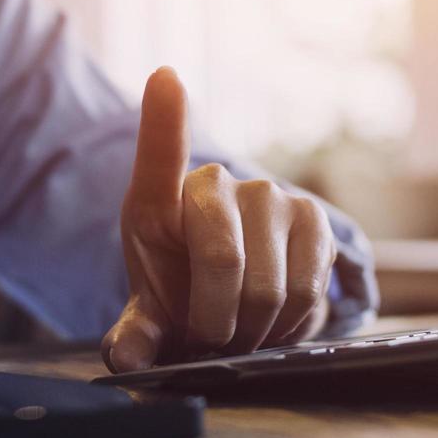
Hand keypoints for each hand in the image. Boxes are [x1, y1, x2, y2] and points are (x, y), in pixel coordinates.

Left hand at [102, 68, 334, 372]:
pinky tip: (275, 323)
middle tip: (210, 341)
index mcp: (157, 201)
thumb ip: (134, 339)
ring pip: (268, 286)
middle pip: (222, 261)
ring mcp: (268, 194)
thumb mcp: (149, 320)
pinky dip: (290, 323)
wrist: (234, 304)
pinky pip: (308, 288)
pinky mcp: (313, 218)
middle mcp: (215, 183)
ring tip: (241, 334)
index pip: (159, 153)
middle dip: (216, 323)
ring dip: (254, 330)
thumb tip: (124, 360)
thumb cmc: (181, 300)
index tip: (165, 77)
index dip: (164, 116)